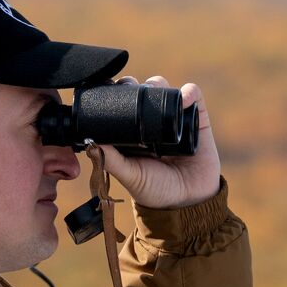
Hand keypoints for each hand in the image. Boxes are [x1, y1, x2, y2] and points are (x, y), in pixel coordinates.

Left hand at [96, 75, 221, 208]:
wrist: (189, 202)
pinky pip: (192, 96)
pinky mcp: (196, 119)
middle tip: (132, 89)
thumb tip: (90, 141)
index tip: (109, 89)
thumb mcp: (130, 175)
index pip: (122, 104)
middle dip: (135, 85)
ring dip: (158, 83)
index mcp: (133, 132)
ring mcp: (174, 118)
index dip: (116, 94)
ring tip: (156, 92)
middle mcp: (152, 122)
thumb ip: (111, 160)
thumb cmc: (156, 191)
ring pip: (163, 88)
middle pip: (141, 91)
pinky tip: (184, 98)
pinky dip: (188, 92)